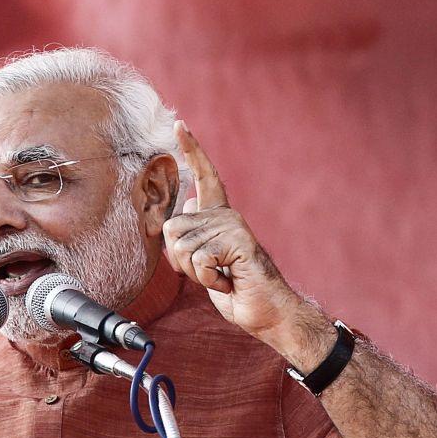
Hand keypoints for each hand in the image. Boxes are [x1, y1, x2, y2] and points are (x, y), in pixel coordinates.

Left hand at [163, 121, 305, 340]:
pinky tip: (228, 281)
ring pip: (181, 247)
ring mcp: (233, 226)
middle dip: (179, 261)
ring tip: (221, 276)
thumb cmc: (235, 289)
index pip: (204, 177)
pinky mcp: (239, 242)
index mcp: (218, 217)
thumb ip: (194, 235)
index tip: (179, 124)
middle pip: (170, 229)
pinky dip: (208, 280)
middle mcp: (225, 215)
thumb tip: (189, 203)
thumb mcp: (205, 260)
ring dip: (195, 273)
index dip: (191, 151)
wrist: (266, 312)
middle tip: (208, 271)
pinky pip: (199, 260)